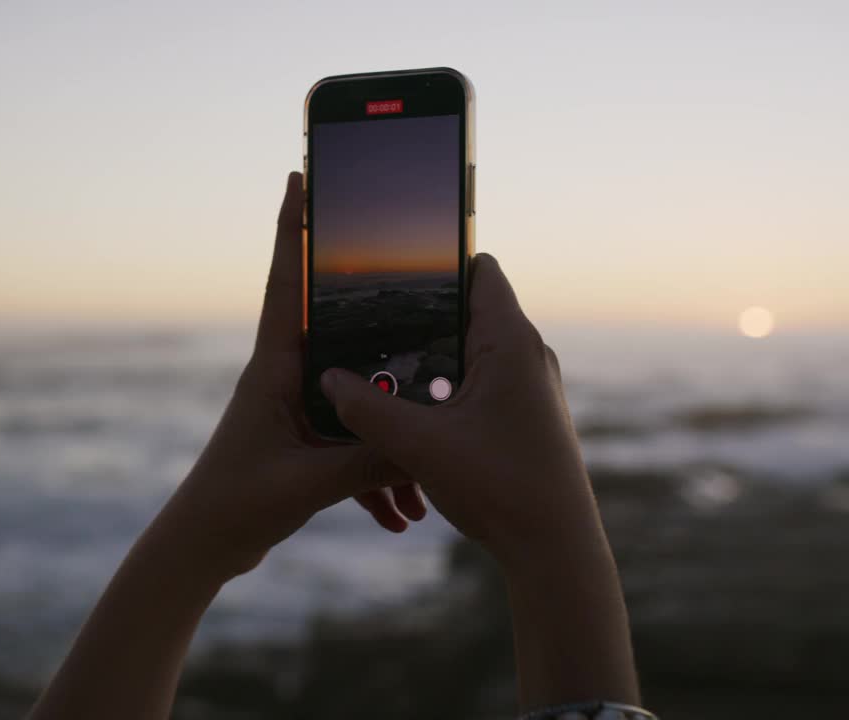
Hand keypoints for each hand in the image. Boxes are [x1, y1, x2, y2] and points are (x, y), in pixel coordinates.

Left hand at [156, 172, 423, 580]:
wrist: (205, 547)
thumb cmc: (237, 505)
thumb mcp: (309, 484)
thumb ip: (368, 462)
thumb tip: (425, 444)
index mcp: (274, 368)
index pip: (287, 282)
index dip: (295, 228)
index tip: (300, 176)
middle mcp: (286, 378)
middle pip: (342, 333)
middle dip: (382, 325)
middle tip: (422, 297)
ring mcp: (298, 409)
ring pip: (357, 400)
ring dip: (387, 439)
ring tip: (415, 490)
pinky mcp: (306, 442)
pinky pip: (354, 444)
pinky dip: (377, 477)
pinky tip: (397, 516)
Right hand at [317, 253, 605, 568]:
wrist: (555, 550)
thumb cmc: (500, 488)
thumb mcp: (418, 446)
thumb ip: (367, 409)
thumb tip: (327, 379)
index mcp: (510, 343)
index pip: (479, 270)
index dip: (436, 262)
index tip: (391, 269)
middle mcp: (527, 355)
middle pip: (467, 311)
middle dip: (420, 317)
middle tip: (370, 323)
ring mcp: (530, 387)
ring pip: (471, 352)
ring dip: (431, 360)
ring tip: (383, 369)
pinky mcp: (526, 416)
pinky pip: (480, 383)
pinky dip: (447, 388)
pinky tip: (414, 412)